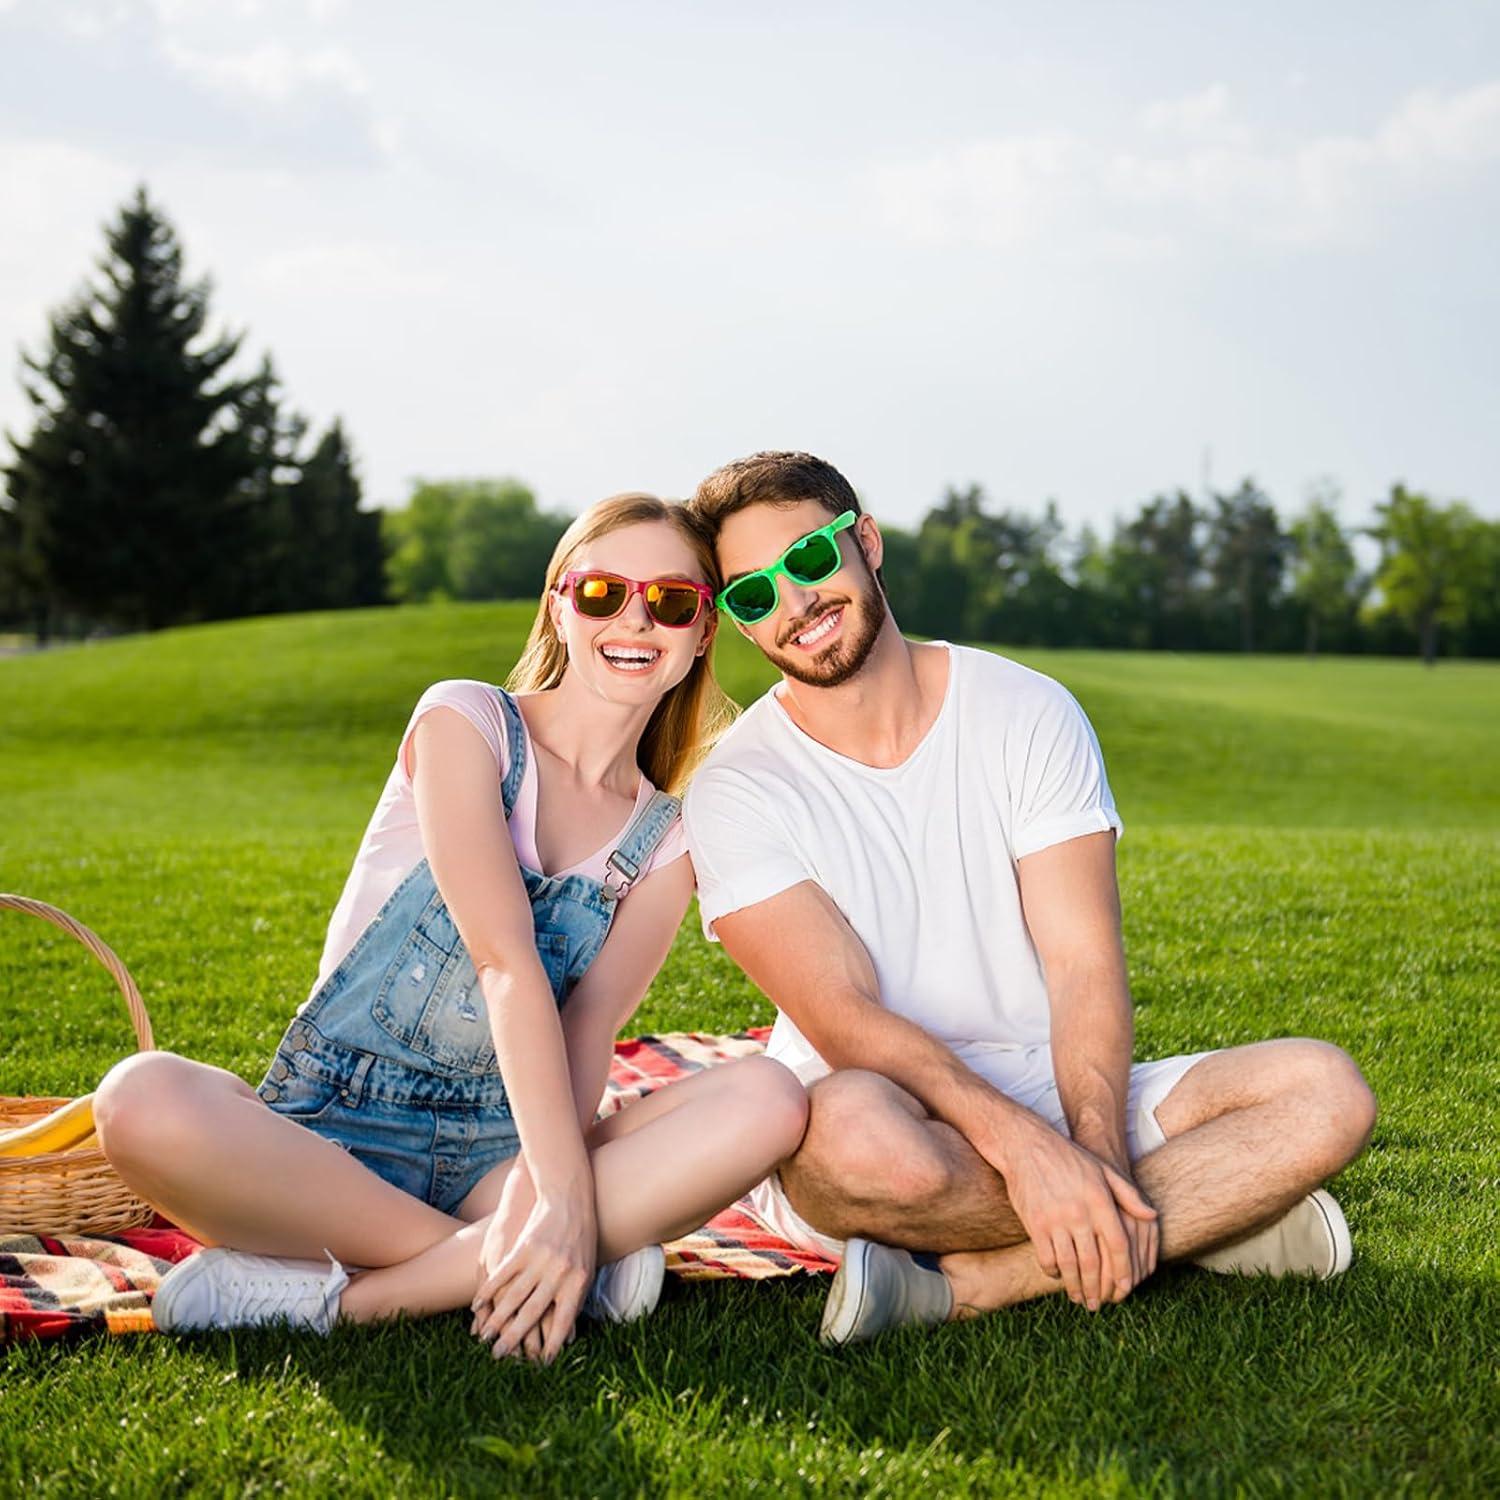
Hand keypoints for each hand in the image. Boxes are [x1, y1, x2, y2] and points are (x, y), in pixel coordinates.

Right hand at [471, 1180, 595, 1362]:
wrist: (570, 1197)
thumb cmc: (582, 1236)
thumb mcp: (588, 1267)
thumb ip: (576, 1298)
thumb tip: (568, 1336)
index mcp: (578, 1281)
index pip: (563, 1320)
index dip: (551, 1343)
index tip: (541, 1363)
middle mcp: (559, 1273)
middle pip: (532, 1313)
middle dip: (513, 1338)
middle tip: (498, 1357)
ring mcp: (539, 1259)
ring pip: (513, 1296)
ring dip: (495, 1319)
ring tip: (483, 1338)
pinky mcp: (524, 1247)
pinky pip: (502, 1275)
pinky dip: (488, 1292)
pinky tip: (477, 1307)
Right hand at [990, 1119, 1156, 1310]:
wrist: (1025, 1146)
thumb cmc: (1068, 1158)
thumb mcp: (1102, 1170)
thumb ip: (1128, 1194)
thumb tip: (1152, 1216)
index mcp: (1099, 1200)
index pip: (1118, 1245)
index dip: (1124, 1271)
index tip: (1125, 1289)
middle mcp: (1079, 1212)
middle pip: (1093, 1262)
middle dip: (1098, 1289)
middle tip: (1099, 1305)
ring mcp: (1055, 1219)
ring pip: (1069, 1265)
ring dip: (1075, 1287)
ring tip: (1080, 1298)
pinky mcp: (1034, 1224)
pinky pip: (1046, 1257)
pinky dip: (1053, 1271)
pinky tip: (1057, 1275)